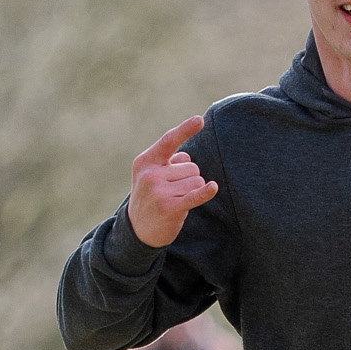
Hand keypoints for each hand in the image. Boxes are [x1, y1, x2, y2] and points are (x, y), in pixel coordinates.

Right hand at [126, 117, 218, 248]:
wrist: (137, 230)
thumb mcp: (150, 174)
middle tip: (174, 192)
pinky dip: (205, 192)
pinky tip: (213, 188)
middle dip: (190, 178)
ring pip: (197, 181)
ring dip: (193, 190)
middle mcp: (151, 174)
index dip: (185, 129)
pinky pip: (194, 195)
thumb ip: (168, 161)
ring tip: (177, 200)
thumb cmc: (150, 196)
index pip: (169, 141)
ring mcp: (159, 192)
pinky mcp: (169, 208)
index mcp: (146, 161)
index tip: (200, 119)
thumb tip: (187, 156)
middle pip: (192, 166)